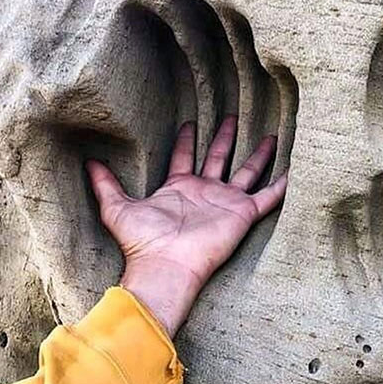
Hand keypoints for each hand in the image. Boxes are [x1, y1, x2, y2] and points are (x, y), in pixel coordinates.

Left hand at [85, 117, 287, 336]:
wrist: (165, 267)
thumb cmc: (142, 243)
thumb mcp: (117, 208)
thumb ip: (105, 184)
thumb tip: (87, 162)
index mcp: (179, 188)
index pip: (185, 157)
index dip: (187, 140)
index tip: (190, 123)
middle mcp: (204, 193)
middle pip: (219, 158)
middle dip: (226, 138)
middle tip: (234, 116)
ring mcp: (225, 203)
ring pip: (247, 173)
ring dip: (259, 155)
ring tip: (272, 136)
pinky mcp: (242, 214)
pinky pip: (267, 197)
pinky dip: (281, 186)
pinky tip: (295, 172)